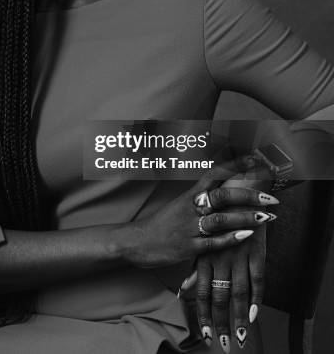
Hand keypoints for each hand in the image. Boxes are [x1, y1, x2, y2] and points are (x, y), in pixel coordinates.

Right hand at [123, 157, 276, 268]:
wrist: (136, 241)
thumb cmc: (161, 223)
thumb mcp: (180, 205)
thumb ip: (202, 198)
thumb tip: (224, 188)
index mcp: (190, 195)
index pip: (215, 174)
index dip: (235, 165)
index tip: (255, 159)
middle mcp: (191, 208)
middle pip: (222, 195)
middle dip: (248, 195)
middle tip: (271, 197)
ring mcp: (189, 227)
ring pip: (220, 219)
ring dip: (245, 217)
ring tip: (267, 217)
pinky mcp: (188, 248)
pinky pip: (212, 243)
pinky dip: (230, 238)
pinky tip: (247, 235)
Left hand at [182, 224, 267, 351]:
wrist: (236, 191)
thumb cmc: (215, 217)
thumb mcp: (201, 240)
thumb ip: (195, 267)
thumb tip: (184, 288)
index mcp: (204, 256)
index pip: (201, 292)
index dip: (203, 315)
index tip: (206, 334)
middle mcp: (219, 258)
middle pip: (219, 297)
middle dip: (221, 322)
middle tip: (224, 343)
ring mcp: (238, 256)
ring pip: (238, 293)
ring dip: (239, 317)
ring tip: (241, 336)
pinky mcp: (255, 251)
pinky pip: (257, 279)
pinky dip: (257, 298)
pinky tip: (255, 314)